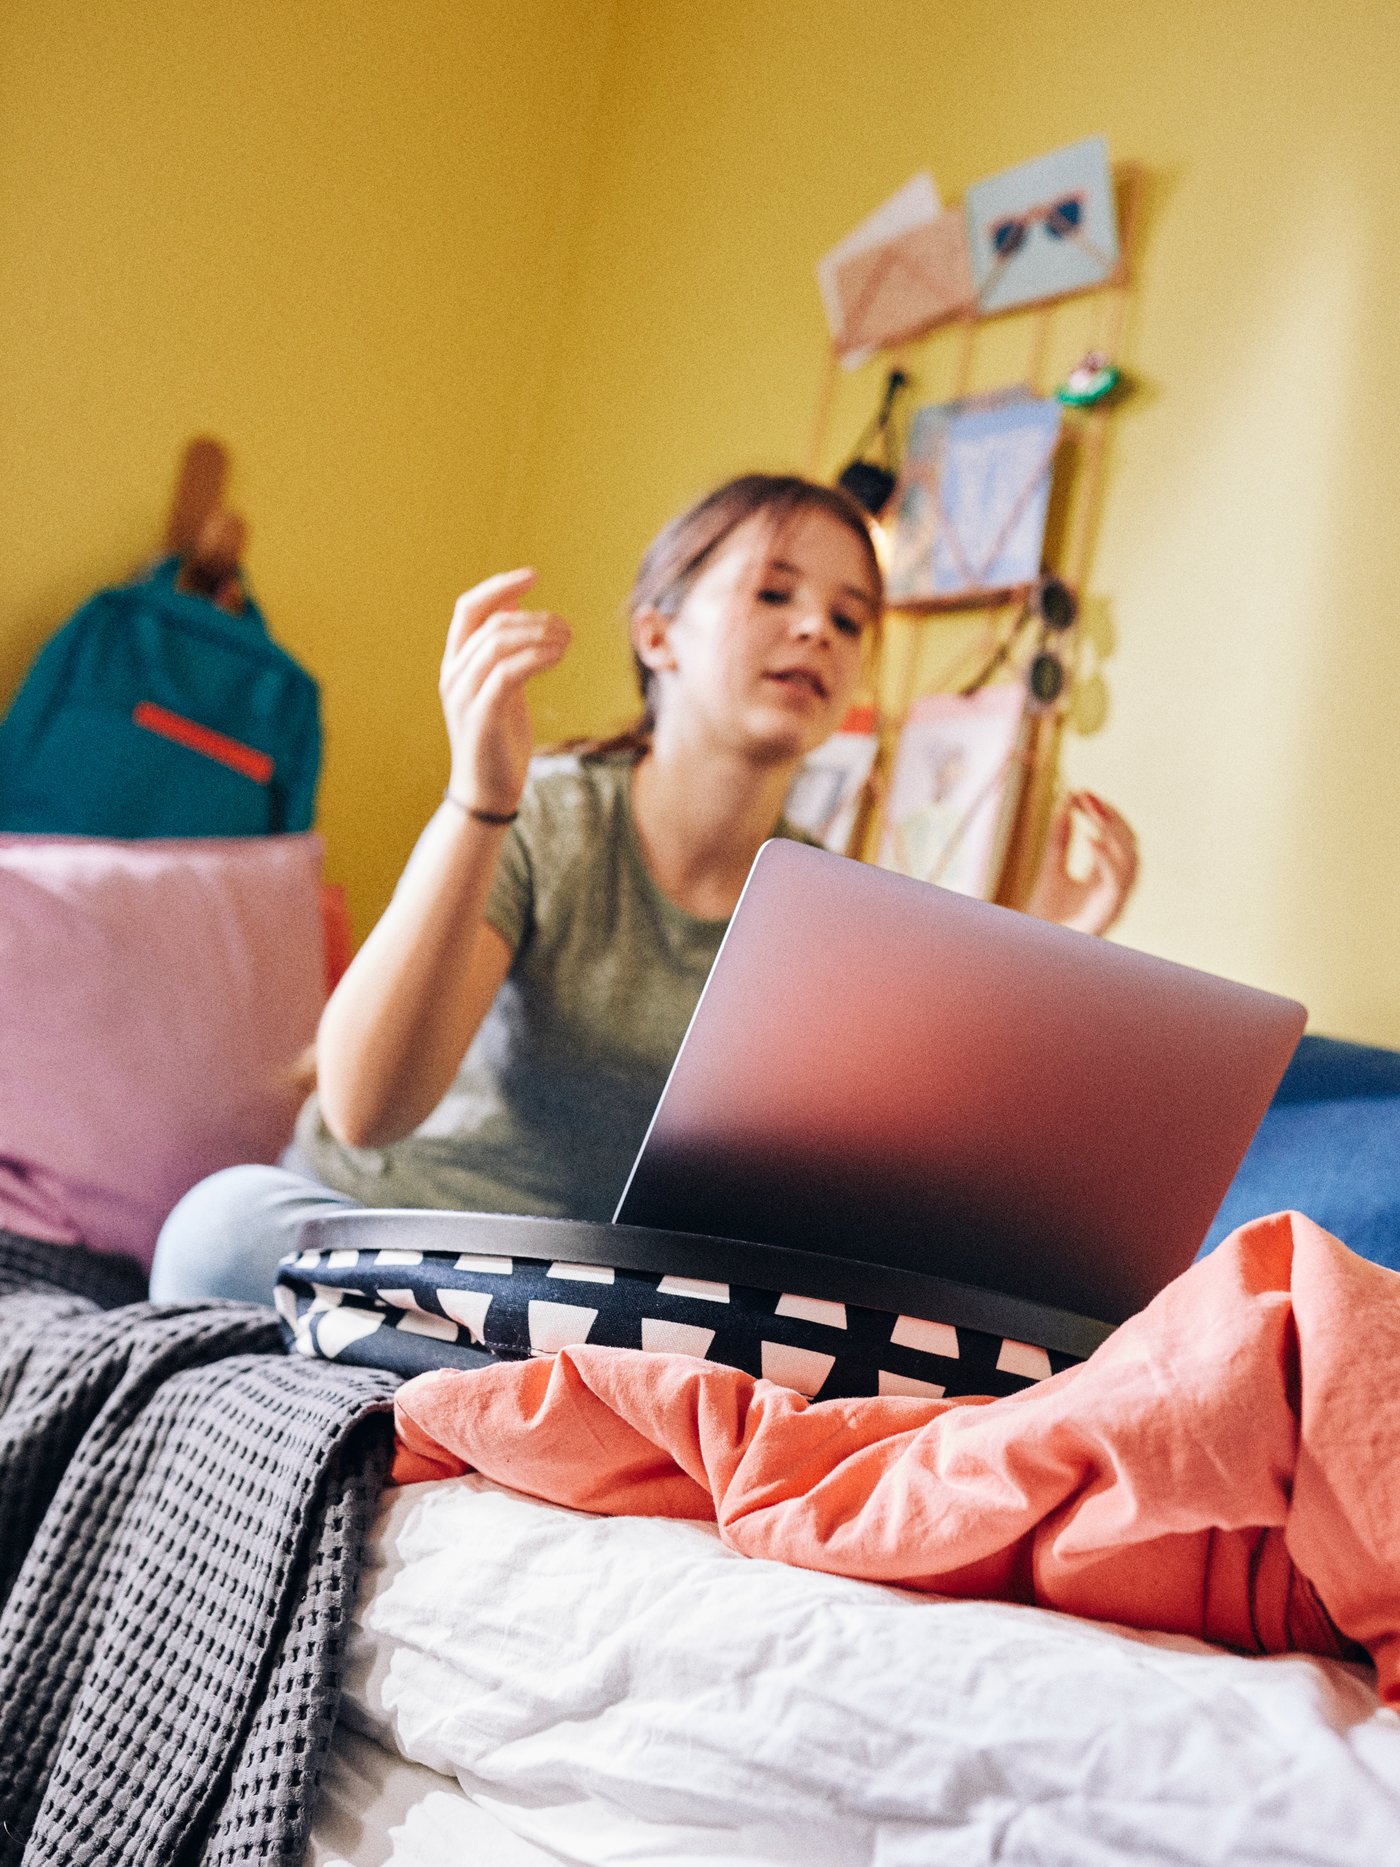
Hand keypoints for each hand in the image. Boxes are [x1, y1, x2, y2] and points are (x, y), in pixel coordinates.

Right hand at [439, 569, 570, 815]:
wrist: (487, 793)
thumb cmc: (498, 739)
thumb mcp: (501, 688)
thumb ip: (502, 652)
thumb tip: (513, 610)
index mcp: (456, 663)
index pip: (469, 608)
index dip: (499, 586)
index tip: (533, 575)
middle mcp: (454, 675)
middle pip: (490, 623)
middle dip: (533, 617)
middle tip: (567, 626)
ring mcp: (464, 695)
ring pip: (499, 643)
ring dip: (539, 634)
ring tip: (568, 640)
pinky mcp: (481, 716)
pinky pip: (508, 673)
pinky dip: (536, 657)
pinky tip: (558, 655)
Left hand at [1025, 791, 1137, 935]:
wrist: (1033, 947)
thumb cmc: (1044, 913)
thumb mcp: (1052, 866)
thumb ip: (1060, 836)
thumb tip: (1068, 797)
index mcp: (1105, 876)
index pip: (1114, 836)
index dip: (1102, 812)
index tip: (1081, 791)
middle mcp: (1116, 887)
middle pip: (1128, 843)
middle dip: (1110, 816)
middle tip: (1087, 796)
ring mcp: (1116, 900)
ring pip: (1131, 860)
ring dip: (1113, 832)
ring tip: (1092, 811)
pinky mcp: (1109, 913)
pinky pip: (1117, 881)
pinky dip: (1107, 858)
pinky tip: (1091, 838)